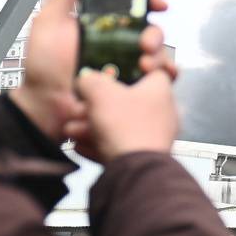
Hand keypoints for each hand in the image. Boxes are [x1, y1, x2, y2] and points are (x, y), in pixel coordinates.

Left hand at [10, 0, 172, 143]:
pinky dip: (162, 77)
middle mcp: (114, 44)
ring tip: (145, 63)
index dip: (147, 1)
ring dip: (158, 55)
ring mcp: (123, 67)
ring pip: (155, 54)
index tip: (157, 3)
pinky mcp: (128, 88)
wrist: (45, 107)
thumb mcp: (49, 23)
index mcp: (98, 25)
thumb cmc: (42, 67)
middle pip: (148, 30)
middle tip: (146, 41)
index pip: (130, 7)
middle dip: (155, 32)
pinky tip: (154, 77)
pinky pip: (154, 81)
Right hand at [73, 33, 179, 161]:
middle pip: (126, 100)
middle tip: (80, 106)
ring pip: (119, 124)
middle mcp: (162, 111)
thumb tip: (85, 79)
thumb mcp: (100, 92)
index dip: (132, 64)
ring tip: (72, 130)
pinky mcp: (144, 155)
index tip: (114, 67)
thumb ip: (90, 80)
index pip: (153, 68)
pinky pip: (119, 144)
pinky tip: (80, 147)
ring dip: (92, 126)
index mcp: (160, 88)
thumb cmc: (126, 126)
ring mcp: (154, 135)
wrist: (134, 171)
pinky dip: (98, 144)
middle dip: (97, 104)